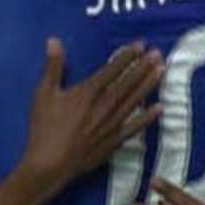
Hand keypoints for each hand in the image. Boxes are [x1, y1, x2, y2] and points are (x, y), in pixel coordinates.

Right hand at [21, 39, 163, 195]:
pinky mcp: (114, 142)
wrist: (49, 165)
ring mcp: (111, 124)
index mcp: (88, 92)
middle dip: (143, 67)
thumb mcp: (43, 94)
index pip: (112, 70)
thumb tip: (53, 40)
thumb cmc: (44, 129)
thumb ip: (52, 66)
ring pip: (134, 101)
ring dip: (148, 85)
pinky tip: (160, 108)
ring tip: (162, 71)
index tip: (141, 45)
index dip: (127, 56)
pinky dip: (147, 118)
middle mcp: (104, 106)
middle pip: (128, 83)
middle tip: (158, 54)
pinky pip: (134, 127)